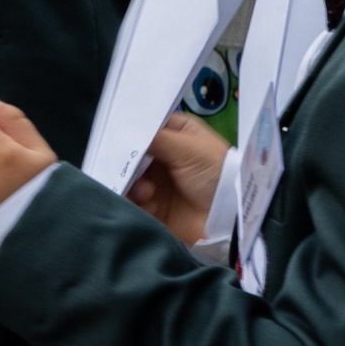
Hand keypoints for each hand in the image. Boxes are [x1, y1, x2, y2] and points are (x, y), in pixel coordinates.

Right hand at [125, 111, 229, 245]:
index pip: (146, 124)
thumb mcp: (190, 149)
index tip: (115, 132)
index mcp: (177, 134)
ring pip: (126, 175)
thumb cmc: (216, 175)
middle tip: (129, 168)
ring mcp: (155, 180)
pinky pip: (129, 198)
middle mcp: (163, 155)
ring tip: (147, 192)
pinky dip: (133, 200)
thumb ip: (155, 138)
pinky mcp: (150, 204)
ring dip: (132, 183)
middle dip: (126, 159)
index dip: (131, 128)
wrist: (229, 221)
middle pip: (131, 151)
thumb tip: (123, 132)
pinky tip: (148, 203)